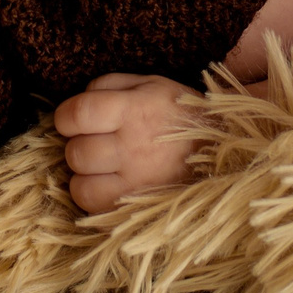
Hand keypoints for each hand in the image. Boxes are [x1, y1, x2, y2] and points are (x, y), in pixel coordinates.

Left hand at [53, 74, 201, 212]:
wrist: (228, 150)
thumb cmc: (184, 113)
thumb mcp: (153, 84)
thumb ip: (112, 84)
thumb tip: (80, 98)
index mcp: (135, 110)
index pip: (78, 114)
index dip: (64, 117)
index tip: (70, 120)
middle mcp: (134, 147)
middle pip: (76, 153)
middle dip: (77, 146)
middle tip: (94, 143)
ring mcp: (138, 182)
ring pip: (81, 185)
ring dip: (84, 175)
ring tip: (102, 166)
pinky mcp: (141, 207)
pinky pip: (96, 208)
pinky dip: (95, 197)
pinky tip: (109, 185)